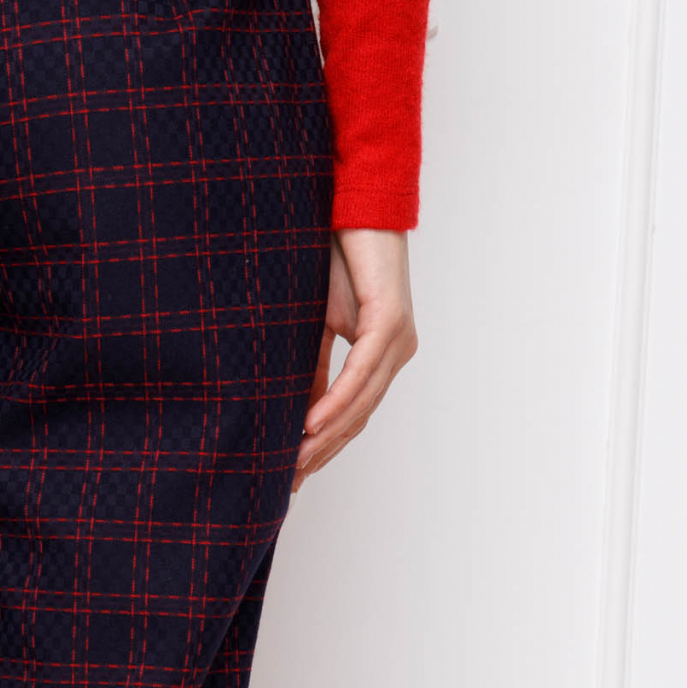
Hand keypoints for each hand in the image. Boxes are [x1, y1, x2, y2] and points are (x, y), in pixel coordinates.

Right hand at [294, 228, 417, 489]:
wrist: (351, 207)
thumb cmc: (333, 258)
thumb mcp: (313, 325)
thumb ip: (311, 368)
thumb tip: (296, 414)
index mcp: (381, 355)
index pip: (353, 415)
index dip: (323, 447)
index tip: (293, 473)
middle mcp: (397, 352)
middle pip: (359, 418)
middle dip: (322, 452)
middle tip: (288, 480)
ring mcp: (398, 339)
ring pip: (363, 402)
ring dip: (326, 434)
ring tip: (294, 459)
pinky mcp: (390, 321)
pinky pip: (362, 373)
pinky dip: (336, 400)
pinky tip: (311, 421)